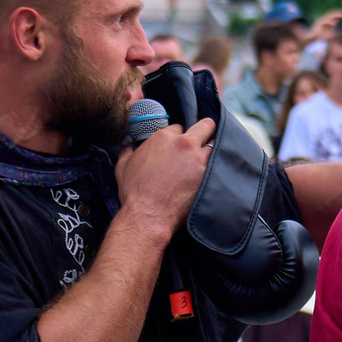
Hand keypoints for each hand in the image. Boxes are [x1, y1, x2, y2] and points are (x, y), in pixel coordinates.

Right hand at [114, 120, 213, 234]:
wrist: (148, 215)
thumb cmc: (134, 192)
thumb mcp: (123, 166)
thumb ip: (128, 150)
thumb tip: (130, 145)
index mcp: (163, 137)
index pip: (179, 127)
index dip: (178, 137)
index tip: (178, 146)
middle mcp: (183, 143)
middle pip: (205, 126)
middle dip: (204, 131)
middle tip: (201, 142)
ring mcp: (198, 159)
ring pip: (215, 143)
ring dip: (211, 150)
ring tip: (207, 159)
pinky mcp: (208, 175)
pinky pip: (219, 163)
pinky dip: (217, 166)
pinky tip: (212, 172)